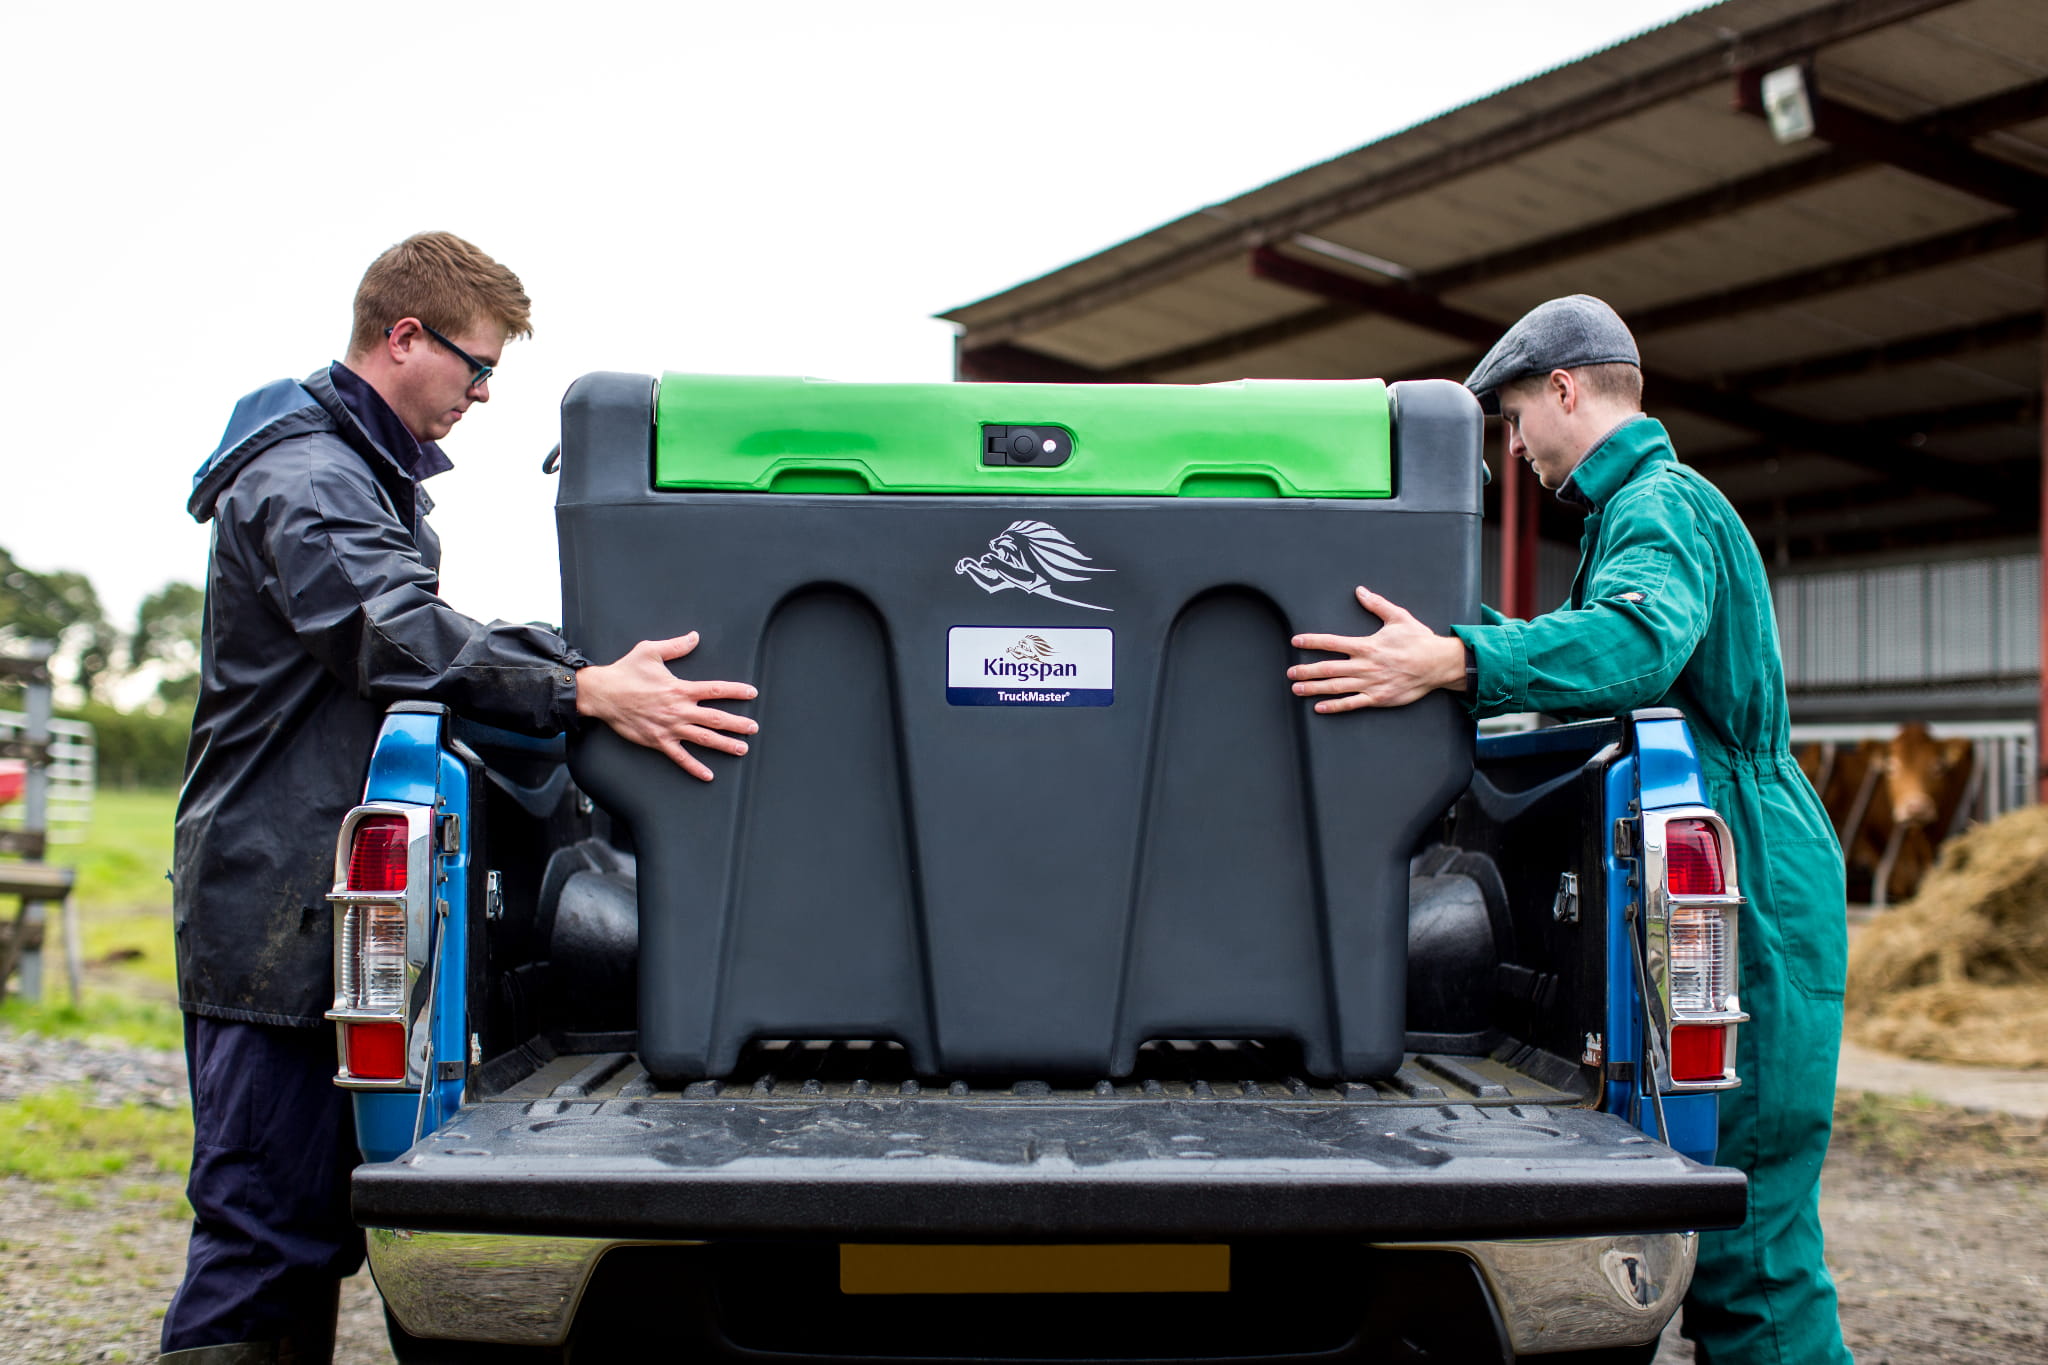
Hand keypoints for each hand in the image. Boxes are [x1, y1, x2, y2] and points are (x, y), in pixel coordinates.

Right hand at [573, 633, 757, 780]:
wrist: (602, 693)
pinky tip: (708, 775)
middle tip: (754, 728)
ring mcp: (670, 728)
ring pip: (704, 738)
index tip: (752, 693)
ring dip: (725, 744)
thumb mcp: (650, 650)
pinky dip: (694, 767)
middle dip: (738, 724)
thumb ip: (676, 646)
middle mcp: (679, 710)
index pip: (715, 689)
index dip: (736, 691)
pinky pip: (680, 757)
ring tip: (742, 749)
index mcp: (680, 689)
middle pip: (716, 718)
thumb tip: (695, 637)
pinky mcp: (658, 741)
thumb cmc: (625, 671)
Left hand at [1288, 587, 1465, 712]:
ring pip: (1337, 687)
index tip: (1296, 641)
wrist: (1438, 664)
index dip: (1312, 641)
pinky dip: (1335, 706)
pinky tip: (1320, 707)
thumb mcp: (1399, 617)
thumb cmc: (1419, 640)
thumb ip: (1377, 605)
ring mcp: (1371, 684)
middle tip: (1289, 671)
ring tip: (1297, 688)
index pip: (1333, 642)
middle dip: (1307, 670)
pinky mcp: (1379, 698)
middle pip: (1329, 668)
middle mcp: (1366, 666)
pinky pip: (1353, 703)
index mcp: (1367, 646)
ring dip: (1315, 688)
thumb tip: (1360, 591)